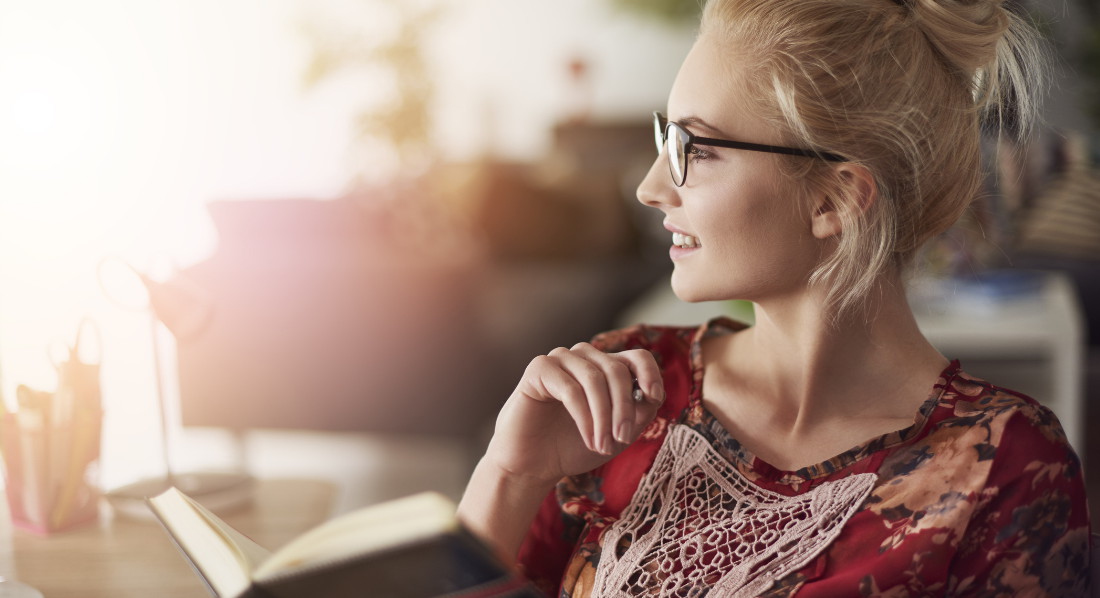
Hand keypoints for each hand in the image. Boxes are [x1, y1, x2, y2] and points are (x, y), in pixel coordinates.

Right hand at [484, 342, 664, 484]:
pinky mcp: (539, 369)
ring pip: (595, 378)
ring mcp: (561, 359)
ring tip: (603, 445)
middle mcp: (585, 357)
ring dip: (604, 417)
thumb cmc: (575, 447)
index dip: (650, 373)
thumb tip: (653, 393)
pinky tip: (589, 439)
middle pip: (617, 370)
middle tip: (622, 439)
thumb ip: (640, 411)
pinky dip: (584, 417)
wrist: (534, 466)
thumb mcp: (618, 433)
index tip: (653, 397)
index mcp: (605, 367)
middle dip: (624, 408)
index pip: (637, 357)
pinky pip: (571, 389)